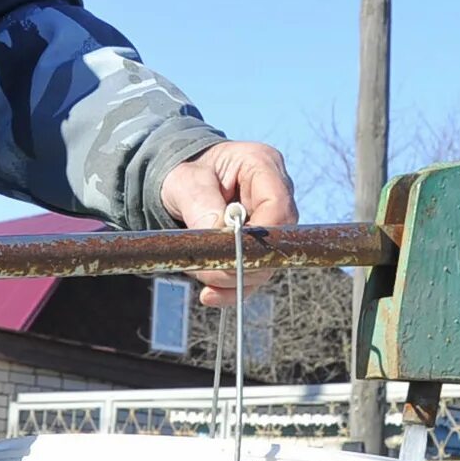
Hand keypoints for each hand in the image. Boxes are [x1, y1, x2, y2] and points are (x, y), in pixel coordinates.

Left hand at [158, 141, 298, 306]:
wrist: (181, 182)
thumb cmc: (184, 172)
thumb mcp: (185, 181)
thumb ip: (200, 204)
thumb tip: (216, 234)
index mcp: (262, 165)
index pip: (278, 205)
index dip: (258, 236)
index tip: (228, 253)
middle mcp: (275, 193)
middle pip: (277, 240)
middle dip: (242, 263)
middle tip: (207, 273)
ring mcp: (271, 221)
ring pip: (266, 262)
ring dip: (233, 279)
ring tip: (201, 278)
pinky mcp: (260, 245)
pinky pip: (254, 273)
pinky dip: (232, 288)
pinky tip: (210, 295)